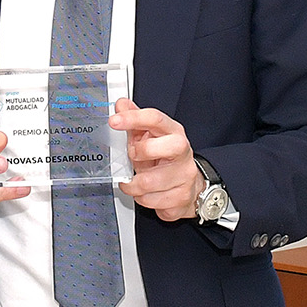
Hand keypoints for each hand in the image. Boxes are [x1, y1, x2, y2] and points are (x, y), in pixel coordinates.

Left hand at [110, 99, 202, 220]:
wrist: (191, 184)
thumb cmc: (167, 158)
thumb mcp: (152, 137)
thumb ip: (135, 120)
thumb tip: (121, 105)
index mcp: (173, 132)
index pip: (154, 119)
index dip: (132, 118)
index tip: (114, 121)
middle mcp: (182, 152)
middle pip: (151, 150)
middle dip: (135, 156)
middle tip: (133, 159)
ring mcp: (185, 176)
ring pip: (147, 183)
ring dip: (134, 184)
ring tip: (136, 181)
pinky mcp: (182, 197)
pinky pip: (151, 201)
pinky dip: (143, 199)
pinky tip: (148, 193)